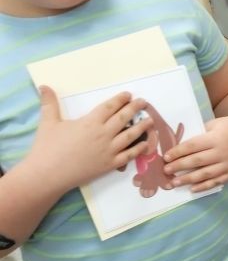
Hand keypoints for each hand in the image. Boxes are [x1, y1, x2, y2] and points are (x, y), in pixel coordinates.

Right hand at [29, 85, 153, 192]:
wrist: (47, 175)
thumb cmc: (47, 148)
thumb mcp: (48, 122)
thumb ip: (49, 103)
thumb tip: (43, 85)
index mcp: (90, 122)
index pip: (110, 107)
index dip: (120, 100)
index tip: (128, 95)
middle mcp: (103, 134)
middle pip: (124, 118)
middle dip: (135, 108)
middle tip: (144, 102)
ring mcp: (109, 150)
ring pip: (131, 136)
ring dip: (142, 127)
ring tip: (151, 120)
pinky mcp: (110, 165)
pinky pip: (129, 155)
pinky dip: (139, 149)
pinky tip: (146, 144)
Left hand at [162, 115, 227, 192]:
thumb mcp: (214, 124)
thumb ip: (199, 135)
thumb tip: (179, 147)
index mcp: (215, 138)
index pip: (192, 146)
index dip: (177, 152)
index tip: (165, 157)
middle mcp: (222, 152)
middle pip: (197, 161)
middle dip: (179, 166)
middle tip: (166, 171)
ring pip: (205, 174)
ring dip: (188, 179)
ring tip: (174, 182)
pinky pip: (217, 181)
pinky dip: (204, 186)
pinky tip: (192, 189)